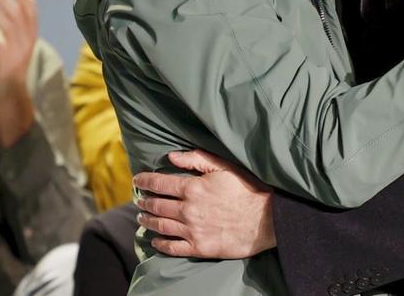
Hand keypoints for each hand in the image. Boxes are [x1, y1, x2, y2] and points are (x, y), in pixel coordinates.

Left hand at [0, 0, 37, 147]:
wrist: (11, 103)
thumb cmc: (8, 81)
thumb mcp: (12, 57)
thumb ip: (11, 42)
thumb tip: (6, 26)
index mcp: (30, 44)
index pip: (33, 17)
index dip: (27, 2)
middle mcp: (28, 47)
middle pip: (21, 17)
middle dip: (8, 0)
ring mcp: (20, 56)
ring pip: (11, 27)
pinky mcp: (8, 65)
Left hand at [133, 150, 274, 258]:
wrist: (266, 219)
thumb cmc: (248, 190)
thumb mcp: (225, 167)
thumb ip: (197, 159)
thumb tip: (171, 156)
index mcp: (193, 188)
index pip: (160, 183)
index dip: (145, 181)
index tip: (137, 180)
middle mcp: (188, 210)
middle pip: (157, 205)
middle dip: (144, 202)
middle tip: (139, 200)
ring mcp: (192, 230)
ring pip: (160, 225)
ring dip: (147, 221)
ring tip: (142, 218)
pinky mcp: (199, 247)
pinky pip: (172, 247)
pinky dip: (160, 243)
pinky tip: (155, 240)